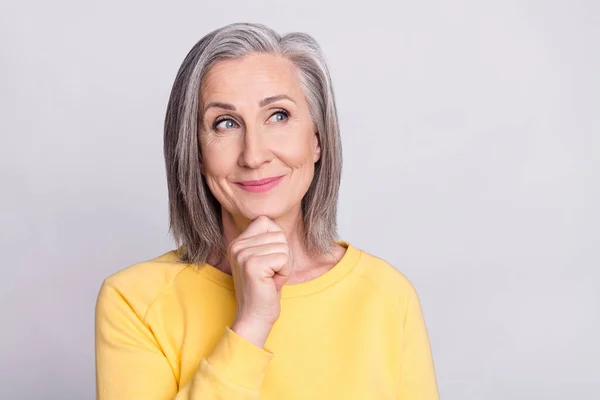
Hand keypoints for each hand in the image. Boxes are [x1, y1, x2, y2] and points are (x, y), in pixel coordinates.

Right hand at [229, 216, 291, 347]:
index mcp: (237, 242)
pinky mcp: (253, 265)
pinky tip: (272, 283)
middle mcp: (237, 245)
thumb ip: (267, 239)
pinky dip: (285, 273)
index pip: (266, 221)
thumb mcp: (264, 258)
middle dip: (283, 255)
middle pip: (278, 234)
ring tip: (270, 279)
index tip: (269, 261)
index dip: (277, 240)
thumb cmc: (264, 289)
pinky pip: (284, 258)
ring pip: (283, 247)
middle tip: (270, 274)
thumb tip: (277, 222)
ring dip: (284, 266)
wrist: (254, 317)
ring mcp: (243, 255)